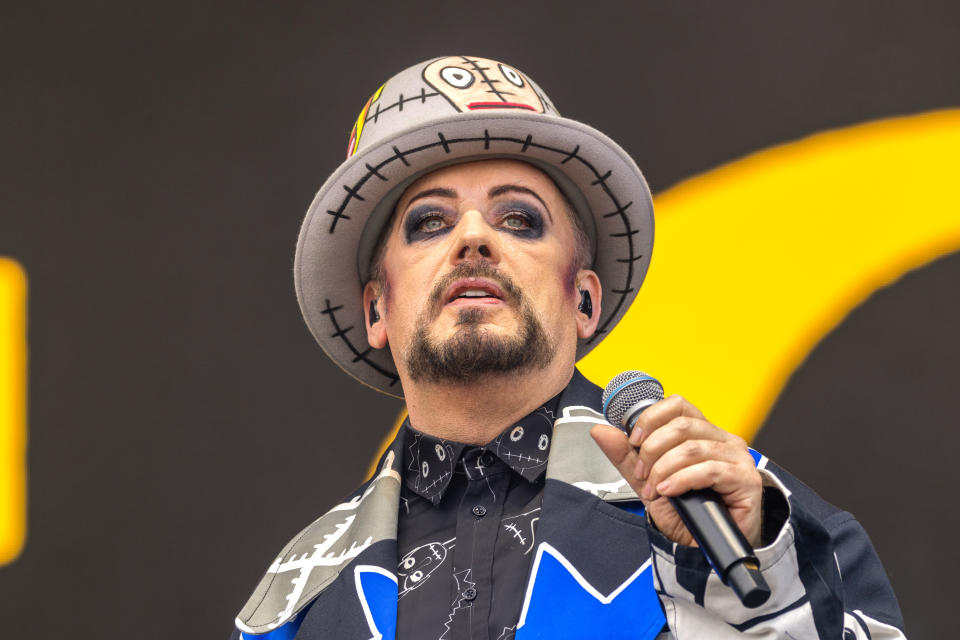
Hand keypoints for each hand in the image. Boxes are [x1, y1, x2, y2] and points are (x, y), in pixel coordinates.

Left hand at [590, 394, 761, 547]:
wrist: (703, 549)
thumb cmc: (684, 513)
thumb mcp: (647, 481)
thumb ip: (626, 456)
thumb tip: (600, 430)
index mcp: (702, 433)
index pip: (677, 405)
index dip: (651, 419)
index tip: (634, 442)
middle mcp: (722, 440)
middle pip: (681, 426)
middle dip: (652, 451)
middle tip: (643, 475)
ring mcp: (737, 458)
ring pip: (692, 448)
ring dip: (664, 470)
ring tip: (656, 490)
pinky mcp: (746, 479)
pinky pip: (709, 470)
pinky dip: (681, 480)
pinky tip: (670, 492)